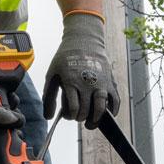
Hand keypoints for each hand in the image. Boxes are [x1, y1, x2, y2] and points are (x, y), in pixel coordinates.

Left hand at [43, 13, 119, 129]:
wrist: (84, 40)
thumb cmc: (65, 59)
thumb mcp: (52, 75)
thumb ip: (49, 97)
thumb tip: (48, 117)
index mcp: (71, 81)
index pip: (74, 108)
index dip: (71, 116)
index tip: (70, 114)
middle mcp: (87, 83)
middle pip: (86, 110)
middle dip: (81, 117)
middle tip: (79, 116)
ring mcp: (101, 83)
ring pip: (102, 108)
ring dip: (96, 119)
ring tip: (91, 123)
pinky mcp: (110, 81)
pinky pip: (115, 100)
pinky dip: (113, 111)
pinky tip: (107, 115)